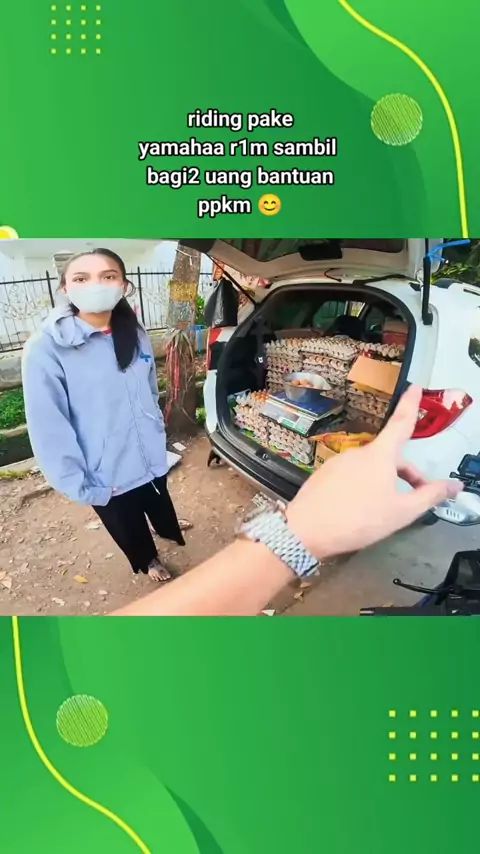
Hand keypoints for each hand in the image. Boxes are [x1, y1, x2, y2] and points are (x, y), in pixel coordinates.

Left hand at [286, 385, 462, 559]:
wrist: (306, 531)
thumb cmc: (357, 520)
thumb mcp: (401, 512)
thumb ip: (429, 496)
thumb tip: (453, 485)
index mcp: (379, 456)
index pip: (401, 423)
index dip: (411, 404)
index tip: (415, 387)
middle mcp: (358, 453)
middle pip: (390, 456)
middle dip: (407, 472)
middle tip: (417, 496)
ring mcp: (338, 463)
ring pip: (371, 468)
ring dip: (384, 482)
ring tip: (385, 510)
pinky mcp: (325, 476)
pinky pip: (352, 477)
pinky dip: (363, 487)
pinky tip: (361, 510)